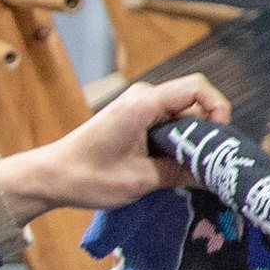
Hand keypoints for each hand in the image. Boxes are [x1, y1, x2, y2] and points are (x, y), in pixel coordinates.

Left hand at [0, 72, 232, 213]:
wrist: (51, 177)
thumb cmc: (87, 177)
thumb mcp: (140, 181)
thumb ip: (181, 173)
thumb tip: (216, 175)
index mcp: (144, 103)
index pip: (198, 88)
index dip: (218, 109)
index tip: (218, 140)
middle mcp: (144, 97)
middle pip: (194, 104)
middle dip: (206, 132)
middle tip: (206, 164)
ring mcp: (140, 107)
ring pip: (184, 117)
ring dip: (191, 140)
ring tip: (189, 170)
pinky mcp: (136, 119)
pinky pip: (169, 124)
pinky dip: (177, 143)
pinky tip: (174, 167)